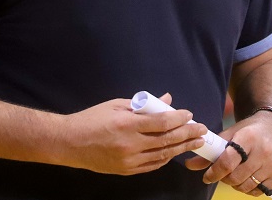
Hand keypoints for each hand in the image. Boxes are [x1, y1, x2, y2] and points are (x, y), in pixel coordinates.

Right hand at [64, 93, 207, 174]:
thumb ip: (143, 104)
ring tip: (196, 142)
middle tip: (201, 129)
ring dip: (181, 148)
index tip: (189, 114)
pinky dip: (165, 158)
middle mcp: (130, 145)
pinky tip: (174, 152)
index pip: (161, 122)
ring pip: (162, 155)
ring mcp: (129, 161)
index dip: (178, 118)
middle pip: (166, 140)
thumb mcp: (116, 105)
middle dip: (187, 134)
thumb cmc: (91, 119)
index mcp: (127, 125)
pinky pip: (152, 165)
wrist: (70, 143)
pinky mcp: (126, 171)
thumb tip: (166, 100)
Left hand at [185, 112, 271, 195]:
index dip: (214, 172)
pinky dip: (249, 189)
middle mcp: (263, 151)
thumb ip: (211, 151)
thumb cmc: (248, 131)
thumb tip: (189, 165)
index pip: (227, 161)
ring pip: (246, 186)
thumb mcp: (229, 135)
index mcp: (248, 137)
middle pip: (236, 177)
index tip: (207, 177)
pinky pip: (259, 191)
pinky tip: (246, 179)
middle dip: (224, 178)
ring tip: (234, 174)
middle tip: (222, 173)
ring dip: (235, 184)